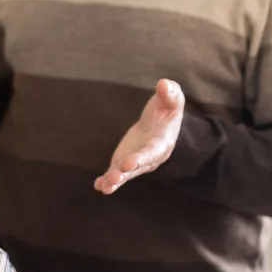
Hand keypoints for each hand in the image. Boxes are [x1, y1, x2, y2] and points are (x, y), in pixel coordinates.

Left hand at [93, 79, 184, 194]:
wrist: (159, 125)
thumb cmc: (167, 110)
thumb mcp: (172, 99)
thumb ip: (170, 93)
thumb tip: (164, 84)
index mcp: (162, 143)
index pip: (151, 152)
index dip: (141, 158)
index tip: (129, 163)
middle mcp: (149, 157)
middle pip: (138, 167)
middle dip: (126, 172)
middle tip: (115, 177)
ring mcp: (135, 162)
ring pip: (126, 174)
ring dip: (115, 180)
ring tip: (105, 186)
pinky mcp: (123, 163)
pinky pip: (115, 173)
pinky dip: (107, 181)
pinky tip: (99, 186)